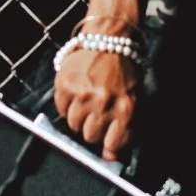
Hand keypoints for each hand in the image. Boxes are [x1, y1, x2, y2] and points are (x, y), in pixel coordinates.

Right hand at [53, 45, 140, 160]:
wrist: (111, 38)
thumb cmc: (125, 71)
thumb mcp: (135, 99)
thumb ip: (126, 130)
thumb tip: (110, 158)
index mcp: (126, 109)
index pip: (113, 145)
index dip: (109, 144)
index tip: (108, 139)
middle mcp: (104, 103)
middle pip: (90, 137)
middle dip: (94, 127)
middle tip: (98, 112)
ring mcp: (83, 94)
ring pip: (73, 125)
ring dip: (79, 116)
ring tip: (87, 99)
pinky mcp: (66, 85)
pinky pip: (60, 109)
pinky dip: (67, 103)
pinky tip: (77, 91)